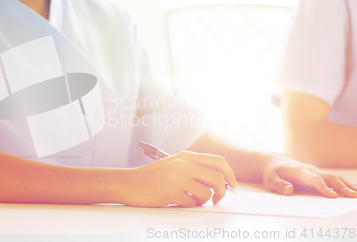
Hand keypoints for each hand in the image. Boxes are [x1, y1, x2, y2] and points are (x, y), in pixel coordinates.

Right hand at [122, 151, 236, 207]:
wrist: (128, 183)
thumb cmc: (151, 176)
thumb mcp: (174, 164)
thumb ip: (194, 168)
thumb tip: (218, 180)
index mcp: (187, 156)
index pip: (219, 161)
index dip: (230, 174)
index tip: (232, 185)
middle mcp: (184, 165)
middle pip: (218, 178)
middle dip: (222, 192)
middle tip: (217, 199)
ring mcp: (178, 179)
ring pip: (206, 194)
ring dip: (202, 201)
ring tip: (191, 200)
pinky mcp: (171, 193)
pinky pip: (191, 203)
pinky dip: (188, 205)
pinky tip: (178, 201)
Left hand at [262, 154, 356, 197]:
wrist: (275, 162)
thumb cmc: (272, 173)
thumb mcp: (270, 180)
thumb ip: (279, 185)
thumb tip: (289, 191)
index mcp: (299, 171)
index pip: (314, 179)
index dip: (323, 187)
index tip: (332, 196)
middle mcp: (310, 170)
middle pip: (328, 178)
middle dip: (341, 187)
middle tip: (353, 196)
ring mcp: (315, 171)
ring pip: (334, 177)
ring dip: (346, 185)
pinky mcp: (318, 174)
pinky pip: (333, 178)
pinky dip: (344, 183)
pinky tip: (353, 190)